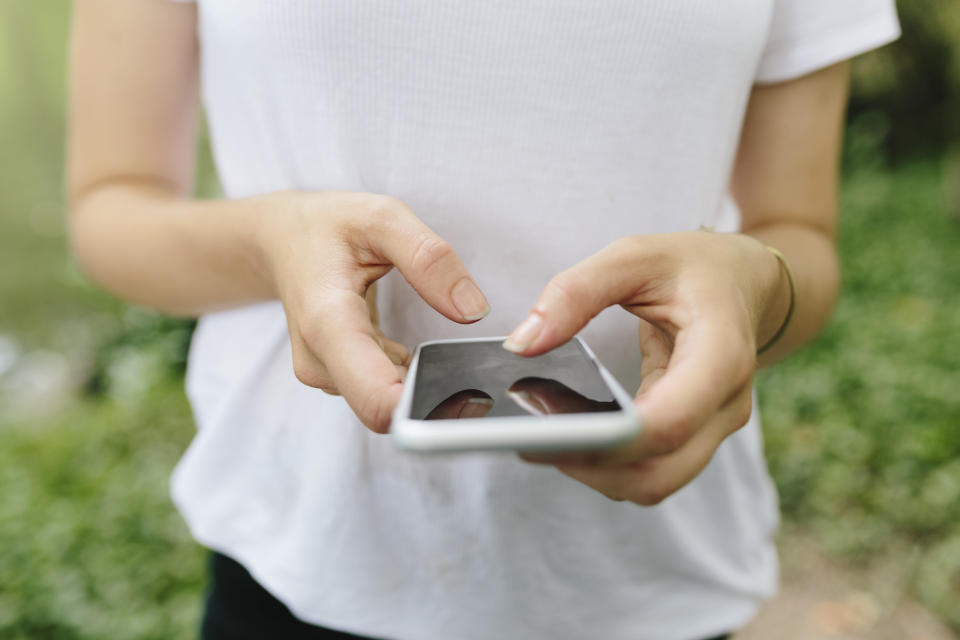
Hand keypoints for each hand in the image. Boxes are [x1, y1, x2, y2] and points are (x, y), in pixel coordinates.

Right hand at [256, 191, 489, 432]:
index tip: (459, 391)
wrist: (281, 239)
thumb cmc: (328, 226)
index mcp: (329, 321)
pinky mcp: (336, 379)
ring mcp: (325, 374)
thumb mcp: (382, 218)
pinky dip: (405, 375)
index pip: (376, 400)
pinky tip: (406, 346)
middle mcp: (320, 360)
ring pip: (388, 401)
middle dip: (429, 390)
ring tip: (421, 340)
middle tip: (450, 352)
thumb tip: (473, 310)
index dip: (421, 408)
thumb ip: (430, 260)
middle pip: (388, 408)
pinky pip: (383, 391)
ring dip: (417, 379)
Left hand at [507, 231, 783, 504]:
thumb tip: (521, 345)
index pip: (670, 421)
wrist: (743, 282)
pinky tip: (570, 434)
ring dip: (597, 472)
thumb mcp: (634, 256)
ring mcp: (712, 427)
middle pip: (660, 472)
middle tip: (530, 442)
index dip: (610, 440)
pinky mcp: (692, 437)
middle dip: (592, 468)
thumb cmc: (691, 267)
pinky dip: (608, 464)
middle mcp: (724, 403)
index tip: (549, 434)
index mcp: (720, 353)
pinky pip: (650, 468)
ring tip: (544, 438)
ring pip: (654, 482)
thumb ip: (575, 292)